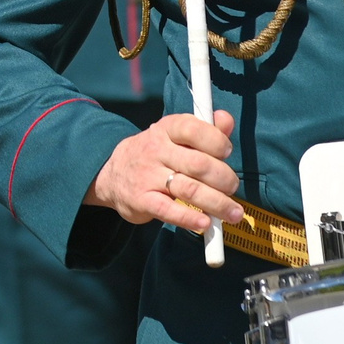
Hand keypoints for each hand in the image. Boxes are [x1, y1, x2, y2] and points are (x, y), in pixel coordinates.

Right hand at [83, 110, 242, 234]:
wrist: (111, 173)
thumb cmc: (156, 154)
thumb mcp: (175, 136)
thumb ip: (204, 129)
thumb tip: (227, 120)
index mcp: (166, 129)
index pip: (193, 129)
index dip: (216, 140)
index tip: (227, 152)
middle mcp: (156, 150)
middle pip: (198, 164)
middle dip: (224, 178)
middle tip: (232, 187)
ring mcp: (148, 176)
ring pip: (189, 190)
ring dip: (217, 203)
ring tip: (232, 212)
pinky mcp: (142, 200)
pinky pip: (169, 211)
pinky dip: (190, 219)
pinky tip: (205, 223)